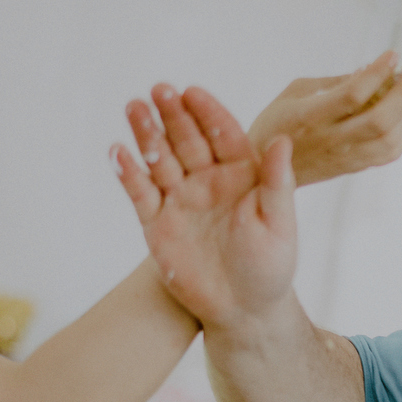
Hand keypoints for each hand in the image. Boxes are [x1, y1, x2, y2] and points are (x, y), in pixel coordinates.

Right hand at [115, 84, 296, 329]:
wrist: (242, 312)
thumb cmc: (270, 268)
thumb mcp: (279, 224)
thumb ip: (278, 183)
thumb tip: (284, 139)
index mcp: (242, 175)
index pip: (223, 134)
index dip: (207, 113)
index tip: (192, 93)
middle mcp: (208, 181)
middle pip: (187, 139)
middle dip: (173, 115)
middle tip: (158, 90)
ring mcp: (181, 200)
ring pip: (160, 158)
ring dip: (146, 133)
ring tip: (133, 107)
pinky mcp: (157, 223)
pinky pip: (140, 193)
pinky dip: (128, 173)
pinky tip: (117, 152)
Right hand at [248, 51, 401, 185]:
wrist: (264, 170)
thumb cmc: (277, 124)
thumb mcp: (295, 91)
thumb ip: (333, 82)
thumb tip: (369, 70)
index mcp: (309, 116)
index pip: (352, 94)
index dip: (378, 72)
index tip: (392, 55)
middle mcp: (329, 140)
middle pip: (380, 120)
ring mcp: (343, 158)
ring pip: (390, 140)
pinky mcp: (352, 168)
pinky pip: (388, 154)